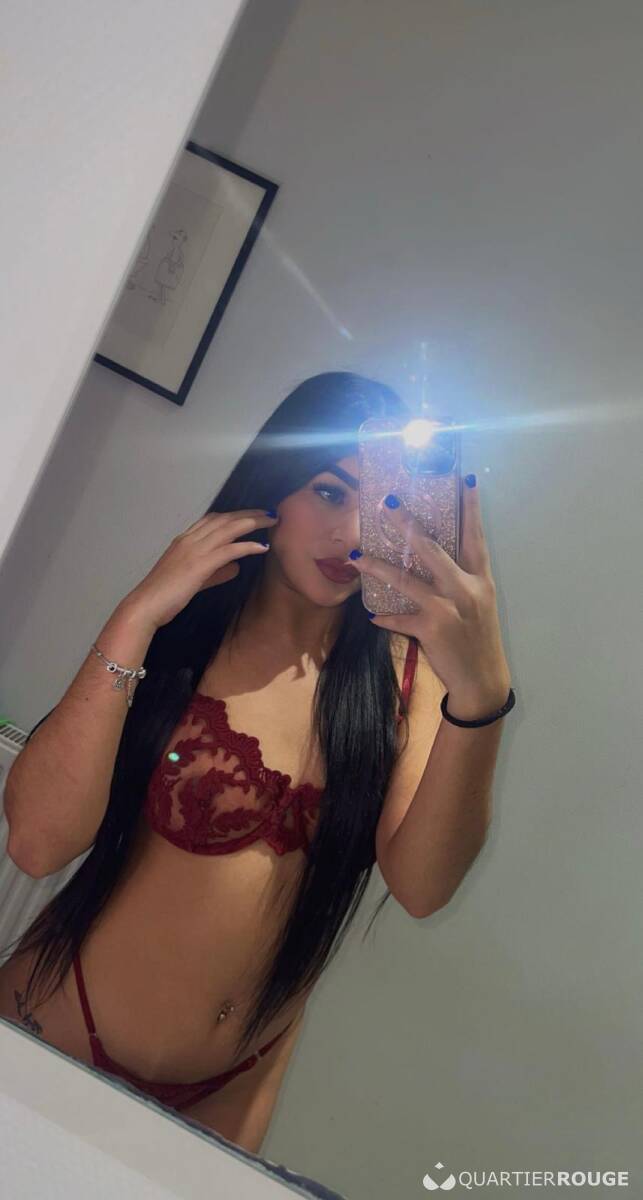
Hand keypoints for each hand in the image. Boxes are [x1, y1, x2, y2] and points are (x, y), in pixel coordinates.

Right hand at [125, 509, 276, 631]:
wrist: (146, 605)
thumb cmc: (165, 596)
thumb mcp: (193, 580)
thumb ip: (215, 572)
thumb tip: (235, 567)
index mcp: (184, 540)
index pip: (212, 520)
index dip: (233, 515)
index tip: (250, 514)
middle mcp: (189, 539)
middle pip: (224, 519)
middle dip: (248, 513)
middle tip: (268, 512)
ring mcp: (194, 550)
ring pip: (229, 528)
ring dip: (252, 522)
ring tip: (271, 520)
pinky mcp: (200, 564)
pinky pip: (230, 550)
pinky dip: (248, 546)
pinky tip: (262, 547)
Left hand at [344, 479, 510, 702]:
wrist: (482, 680)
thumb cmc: (478, 639)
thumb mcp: (478, 604)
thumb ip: (460, 581)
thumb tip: (435, 561)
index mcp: (479, 579)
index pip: (475, 536)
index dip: (471, 508)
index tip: (464, 480)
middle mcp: (465, 588)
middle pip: (433, 549)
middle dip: (408, 524)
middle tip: (387, 502)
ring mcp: (448, 608)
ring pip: (406, 580)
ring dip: (378, 567)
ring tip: (356, 555)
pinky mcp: (431, 628)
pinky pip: (399, 618)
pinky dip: (385, 616)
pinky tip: (371, 613)